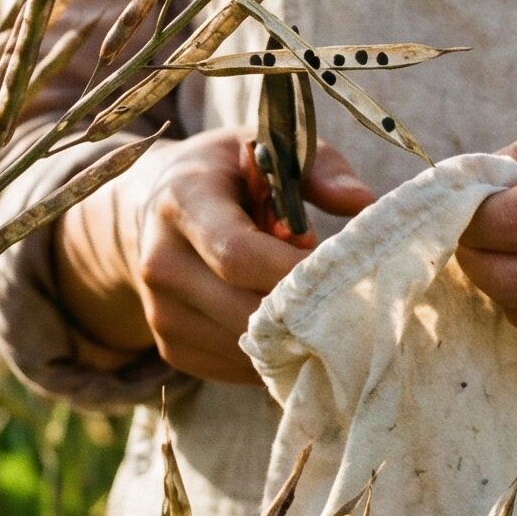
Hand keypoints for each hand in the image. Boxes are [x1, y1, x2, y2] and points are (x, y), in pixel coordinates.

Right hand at [54, 129, 374, 384]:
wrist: (155, 207)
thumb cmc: (227, 172)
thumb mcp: (267, 147)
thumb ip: (318, 169)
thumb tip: (361, 201)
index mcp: (182, 201)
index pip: (236, 253)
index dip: (293, 272)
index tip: (341, 273)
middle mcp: (160, 259)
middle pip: (241, 310)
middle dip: (300, 312)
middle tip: (346, 302)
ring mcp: (159, 309)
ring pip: (241, 347)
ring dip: (289, 338)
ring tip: (315, 309)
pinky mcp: (169, 347)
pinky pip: (232, 368)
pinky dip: (269, 356)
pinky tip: (286, 326)